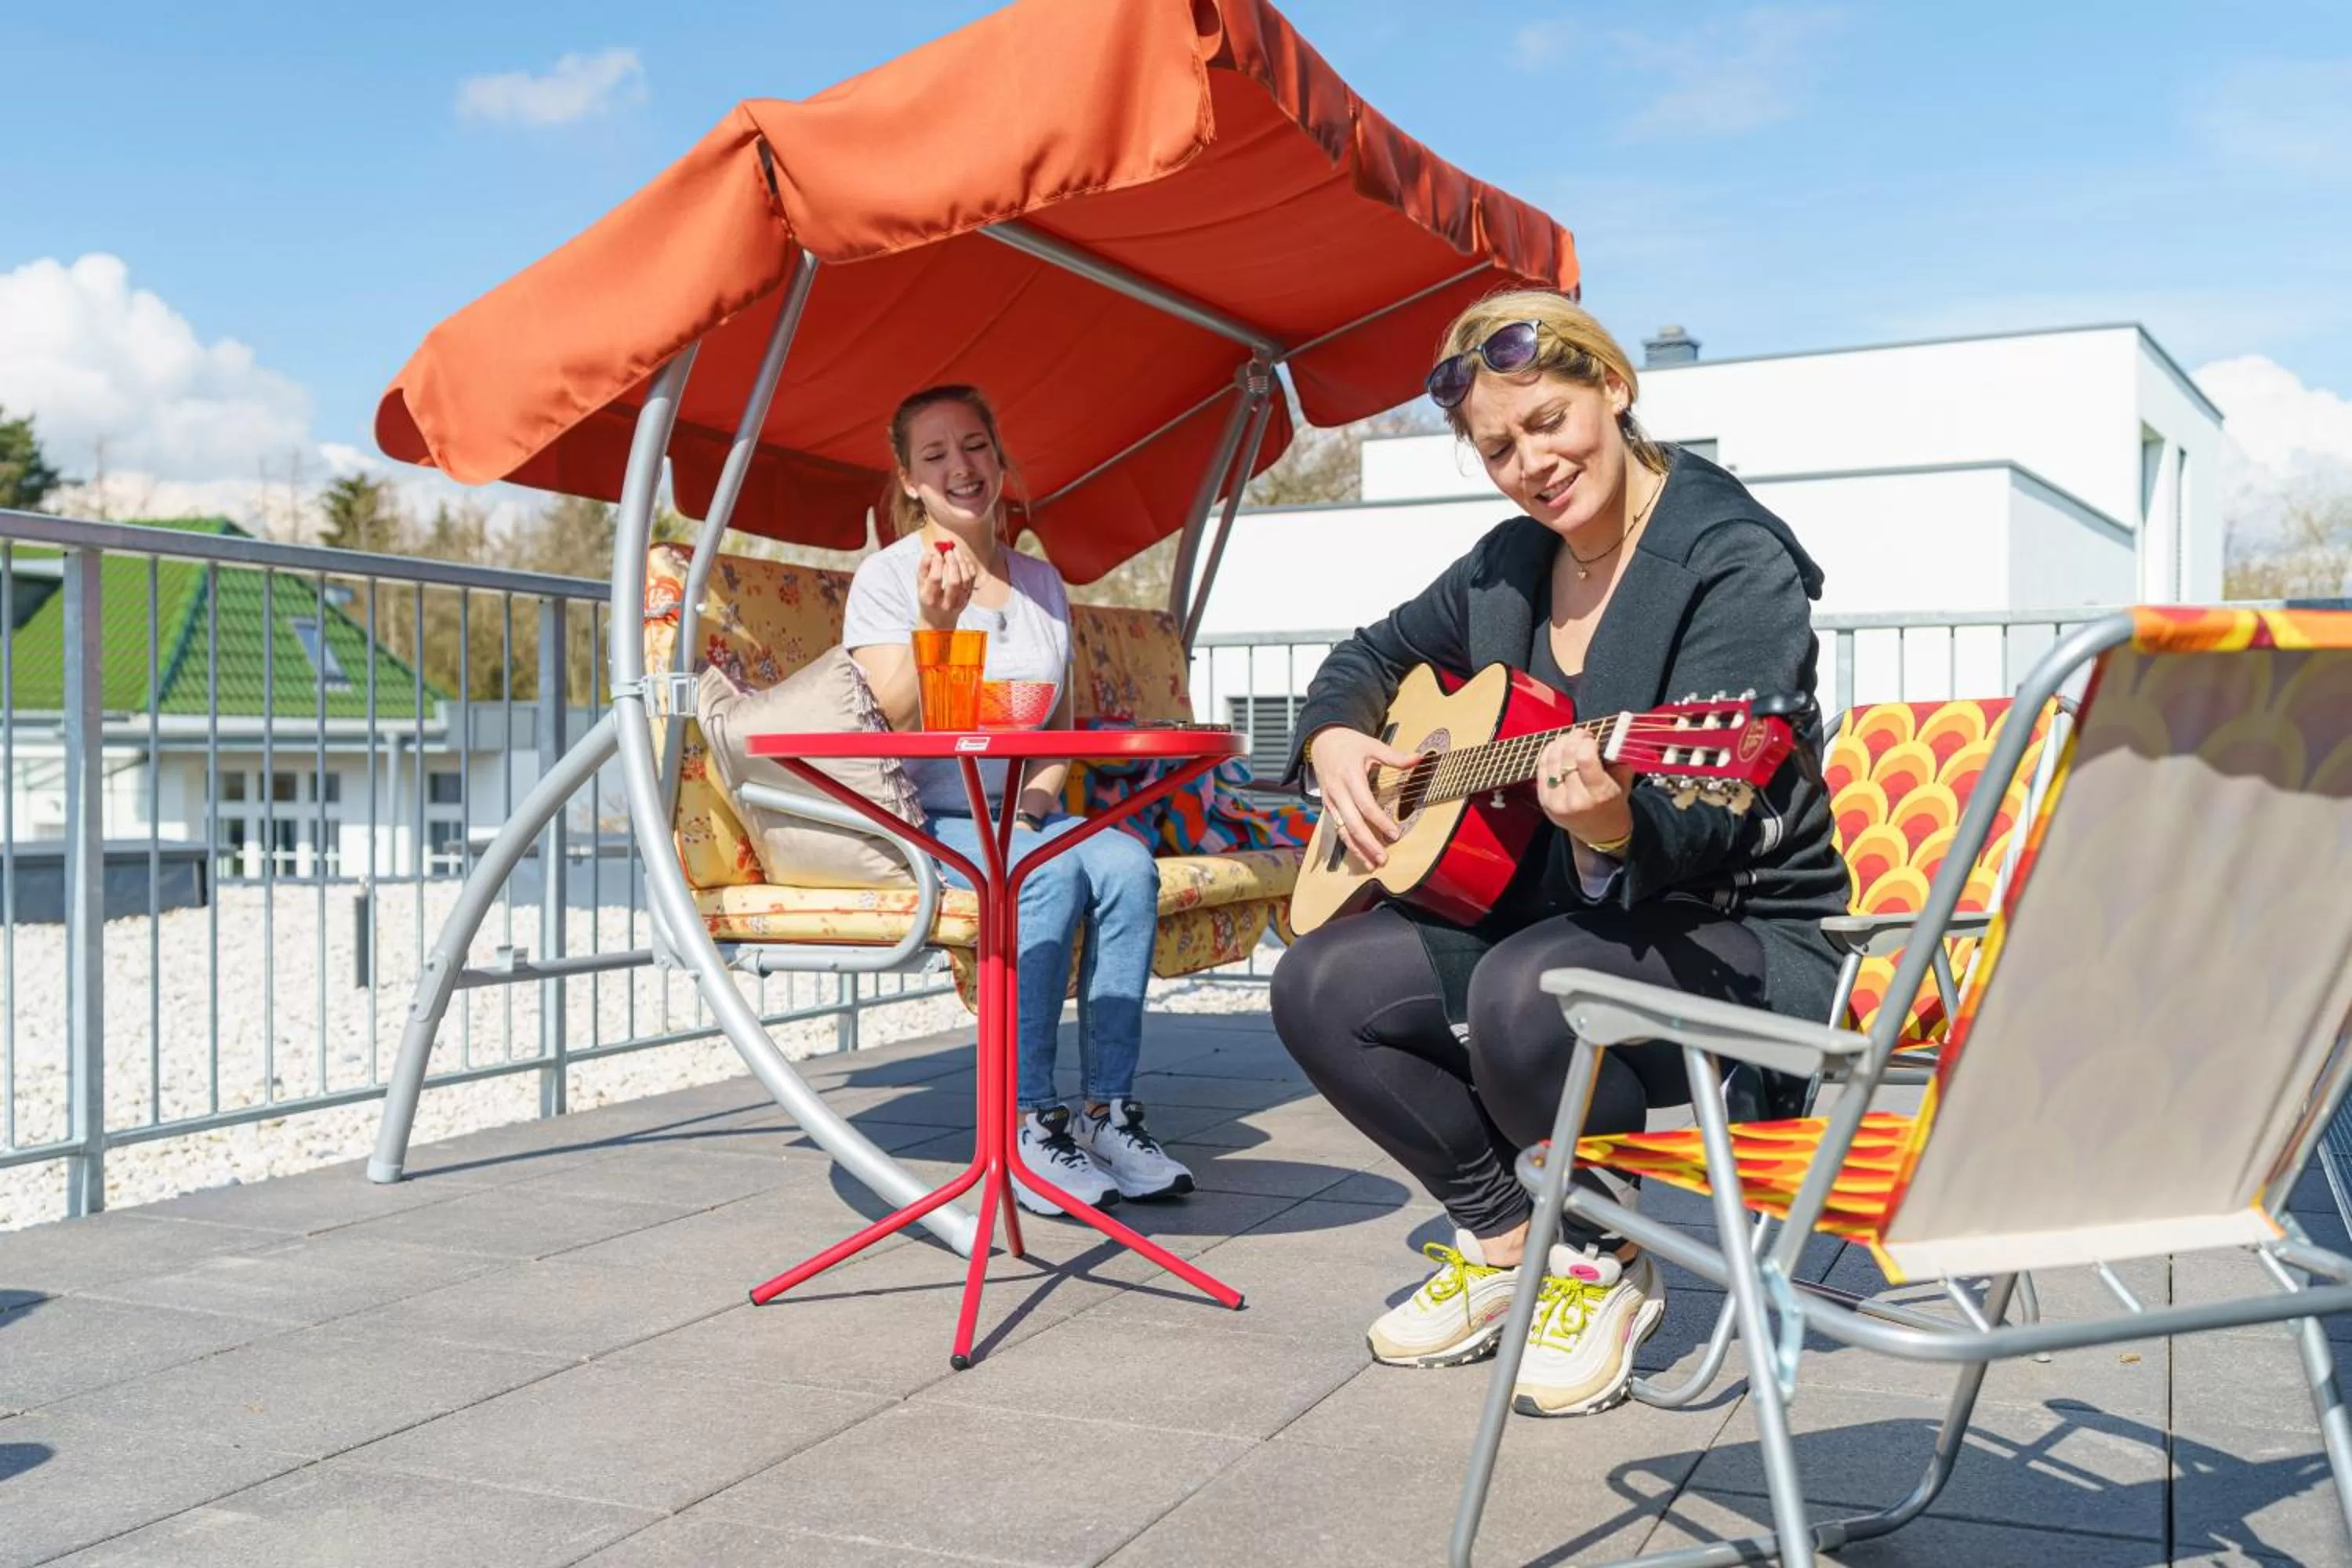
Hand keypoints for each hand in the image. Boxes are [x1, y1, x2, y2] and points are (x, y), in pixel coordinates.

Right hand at [916, 539, 978, 628]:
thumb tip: (931, 553)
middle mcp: (946, 603)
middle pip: (954, 581)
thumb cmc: (927, 599)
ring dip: (962, 562)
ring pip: (965, 580)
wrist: (939, 621)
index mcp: (930, 599)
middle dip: (952, 562)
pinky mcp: (968, 598)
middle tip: (949, 550)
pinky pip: (972, 580)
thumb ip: (923, 569)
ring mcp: (959, 602)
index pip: (935, 579)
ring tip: (955, 551)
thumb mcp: (920, 586)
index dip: (937, 564)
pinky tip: (962, 559)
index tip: (937, 553)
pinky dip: (968, 567)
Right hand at [1308, 726, 1422, 868]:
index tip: (1395, 834)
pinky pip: (1338, 828)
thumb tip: (1419, 758)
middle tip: (1383, 858)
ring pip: (1343, 831)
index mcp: (1349, 776)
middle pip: (1352, 823)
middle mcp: (1338, 792)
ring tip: (1372, 865)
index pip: (1365, 804)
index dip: (1379, 821)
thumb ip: (1394, 756)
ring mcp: (1331, 801)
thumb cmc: (1349, 744)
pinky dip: (1349, 844)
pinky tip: (1360, 855)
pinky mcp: (1328, 807)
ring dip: (1357, 849)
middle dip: (1368, 843)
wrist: (1321, 741)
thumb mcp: (1372, 745)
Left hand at [1536, 731, 1634, 848]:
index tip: (1592, 737)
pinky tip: (1557, 748)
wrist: (1599, 833)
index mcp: (1599, 796)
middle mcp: (1575, 800)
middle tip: (1580, 733)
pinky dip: (1548, 753)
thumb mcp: (1623, 784)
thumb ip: (1617, 761)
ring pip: (1551, 760)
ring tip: (1569, 739)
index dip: (1586, 742)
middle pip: (1566, 757)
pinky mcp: (1544, 801)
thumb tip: (1607, 737)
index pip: (1585, 759)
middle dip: (1573, 738)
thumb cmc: (1613, 806)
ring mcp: (1556, 802)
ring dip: (1560, 743)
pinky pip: (1541, 769)